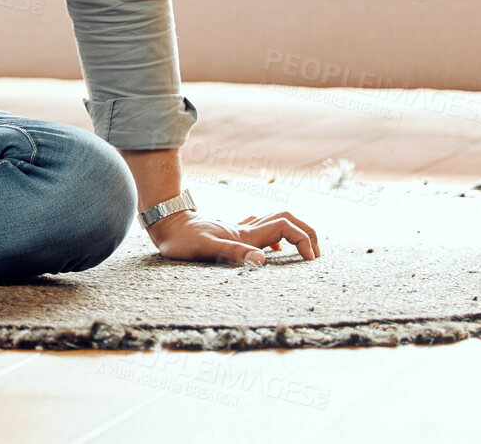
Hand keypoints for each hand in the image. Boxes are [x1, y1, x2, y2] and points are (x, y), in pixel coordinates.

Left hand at [146, 208, 319, 266]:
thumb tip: (262, 261)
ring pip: (275, 222)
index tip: (311, 259)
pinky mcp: (231, 233)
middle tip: (316, 255)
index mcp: (245, 234)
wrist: (164, 223)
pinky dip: (274, 237)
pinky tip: (271, 252)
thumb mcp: (204, 249)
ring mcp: (239, 229)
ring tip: (303, 252)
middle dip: (307, 232)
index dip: (303, 239)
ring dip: (293, 232)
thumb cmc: (180, 240)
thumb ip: (233, 253)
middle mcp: (246, 229)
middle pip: (286, 220)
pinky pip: (260, 229)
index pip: (285, 228)